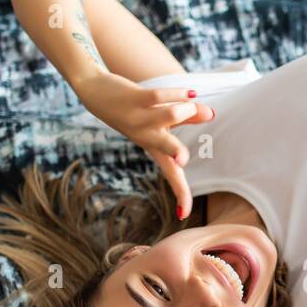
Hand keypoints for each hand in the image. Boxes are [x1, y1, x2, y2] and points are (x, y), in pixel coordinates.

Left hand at [73, 69, 213, 218]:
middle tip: (181, 160)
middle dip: (176, 153)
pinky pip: (161, 96)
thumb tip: (212, 114)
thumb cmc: (133, 107)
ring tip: (194, 103)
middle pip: (166, 149)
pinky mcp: (134, 98)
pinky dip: (179, 94)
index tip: (183, 215)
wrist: (94, 91)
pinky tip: (192, 93)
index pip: (171, 174)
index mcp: (153, 146)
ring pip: (170, 115)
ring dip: (186, 108)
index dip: (179, 194)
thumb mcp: (161, 117)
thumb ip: (188, 116)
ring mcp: (139, 118)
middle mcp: (145, 136)